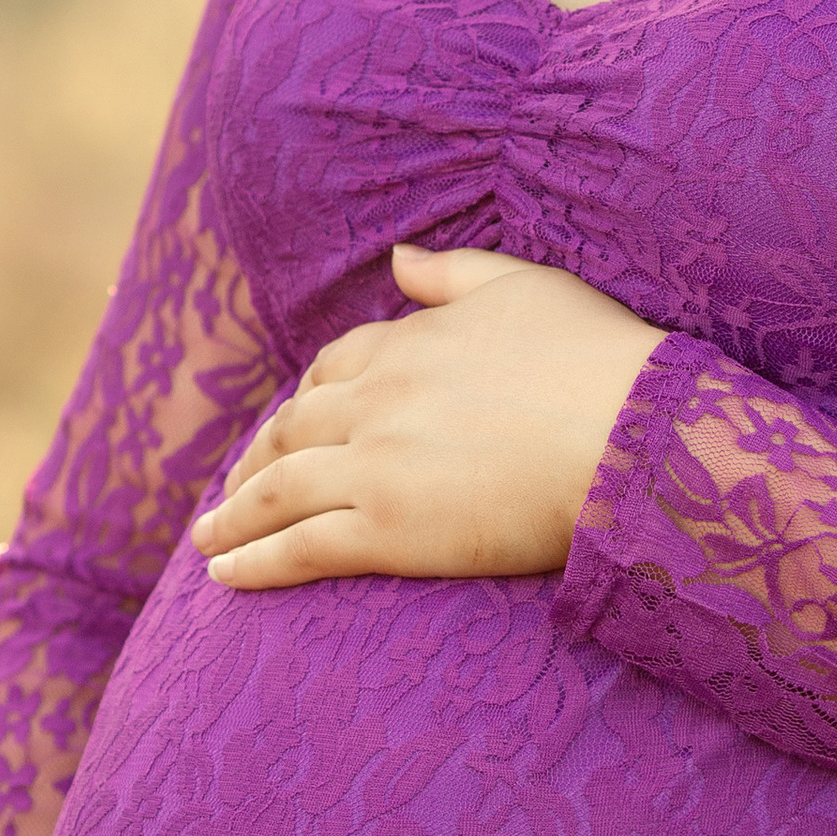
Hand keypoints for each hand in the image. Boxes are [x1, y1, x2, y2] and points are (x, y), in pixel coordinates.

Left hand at [192, 244, 660, 586]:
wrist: (629, 431)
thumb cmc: (595, 356)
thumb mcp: (524, 287)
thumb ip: (453, 272)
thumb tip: (397, 257)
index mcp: (408, 344)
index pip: (333, 367)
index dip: (304, 397)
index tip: (290, 421)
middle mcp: (376, 401)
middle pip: (291, 428)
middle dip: (254, 458)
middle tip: (233, 488)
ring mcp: (374, 466)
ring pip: (277, 490)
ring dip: (232, 515)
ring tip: (208, 538)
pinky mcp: (386, 531)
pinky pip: (299, 548)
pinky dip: (252, 563)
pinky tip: (223, 579)